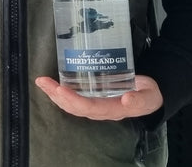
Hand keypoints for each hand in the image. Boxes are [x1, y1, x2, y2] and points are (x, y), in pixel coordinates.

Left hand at [34, 74, 162, 120]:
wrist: (149, 95)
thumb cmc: (147, 94)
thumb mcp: (149, 96)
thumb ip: (141, 99)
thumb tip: (127, 99)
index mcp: (112, 109)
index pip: (89, 107)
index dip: (74, 100)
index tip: (61, 89)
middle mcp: (100, 109)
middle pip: (74, 106)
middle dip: (57, 95)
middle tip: (43, 82)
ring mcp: (95, 105)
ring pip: (70, 103)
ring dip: (54, 94)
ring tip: (42, 82)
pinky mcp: (92, 97)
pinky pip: (73, 98)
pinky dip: (60, 92)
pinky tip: (51, 84)